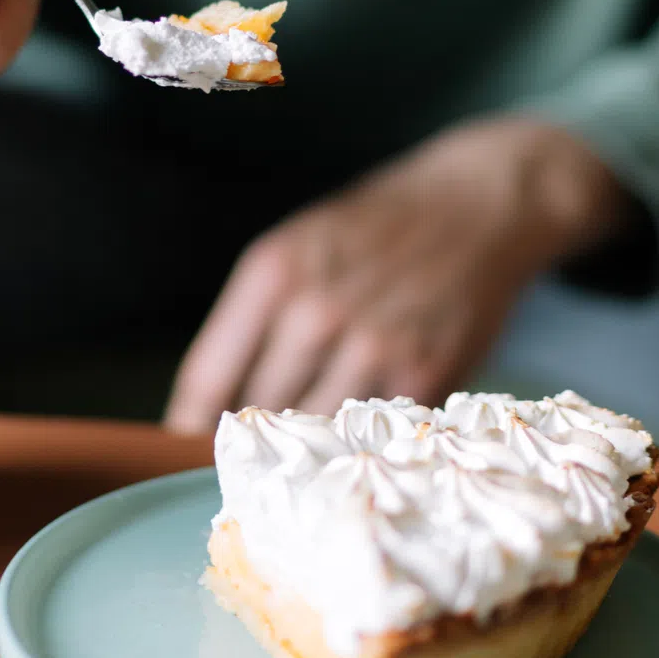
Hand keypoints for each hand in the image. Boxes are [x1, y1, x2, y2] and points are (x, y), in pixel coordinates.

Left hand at [163, 118, 628, 431]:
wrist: (479, 204)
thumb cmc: (377, 230)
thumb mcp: (301, 248)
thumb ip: (255, 319)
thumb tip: (207, 407)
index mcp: (273, 273)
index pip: (208, 379)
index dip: (187, 427)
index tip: (179, 452)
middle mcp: (316, 310)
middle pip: (258, 413)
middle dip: (254, 437)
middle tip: (259, 453)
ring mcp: (373, 345)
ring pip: (313, 430)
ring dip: (309, 443)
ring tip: (316, 444)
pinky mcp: (424, 372)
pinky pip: (371, 429)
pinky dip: (365, 433)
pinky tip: (369, 423)